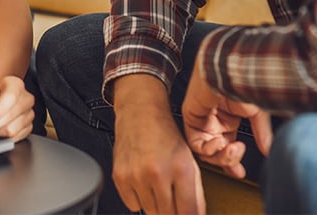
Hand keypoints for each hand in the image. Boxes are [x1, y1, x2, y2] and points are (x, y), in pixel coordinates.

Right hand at [112, 75, 205, 214]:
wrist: (140, 113)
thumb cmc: (165, 133)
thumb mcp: (189, 159)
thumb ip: (195, 191)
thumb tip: (195, 214)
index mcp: (181, 168)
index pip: (188, 212)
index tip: (187, 214)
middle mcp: (158, 173)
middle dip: (172, 210)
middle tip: (172, 196)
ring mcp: (137, 176)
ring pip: (150, 212)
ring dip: (156, 204)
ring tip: (157, 184)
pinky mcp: (120, 176)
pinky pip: (133, 205)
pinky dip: (139, 199)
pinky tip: (143, 182)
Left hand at [181, 66, 271, 179]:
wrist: (229, 67)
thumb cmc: (243, 81)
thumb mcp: (257, 112)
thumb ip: (262, 133)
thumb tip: (269, 150)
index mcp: (230, 118)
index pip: (229, 146)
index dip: (234, 162)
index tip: (240, 173)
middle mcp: (215, 120)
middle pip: (217, 152)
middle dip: (228, 162)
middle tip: (237, 167)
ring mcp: (203, 120)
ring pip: (206, 151)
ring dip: (220, 156)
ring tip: (233, 150)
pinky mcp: (191, 117)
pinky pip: (195, 142)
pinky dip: (207, 148)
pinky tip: (219, 141)